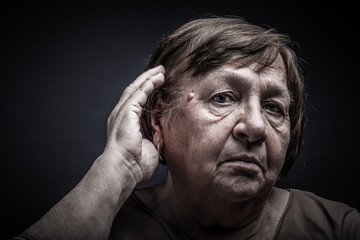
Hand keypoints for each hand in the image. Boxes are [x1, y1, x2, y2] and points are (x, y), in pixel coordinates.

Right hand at [104, 65, 164, 183]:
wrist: (124, 168)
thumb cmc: (136, 165)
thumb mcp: (149, 147)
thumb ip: (154, 138)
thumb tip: (161, 135)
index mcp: (126, 124)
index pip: (137, 102)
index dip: (148, 92)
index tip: (159, 85)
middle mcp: (122, 115)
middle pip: (135, 91)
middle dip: (148, 80)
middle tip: (161, 72)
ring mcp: (123, 112)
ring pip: (137, 88)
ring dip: (149, 78)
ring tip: (161, 70)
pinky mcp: (127, 111)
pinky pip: (139, 93)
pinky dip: (149, 84)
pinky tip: (158, 78)